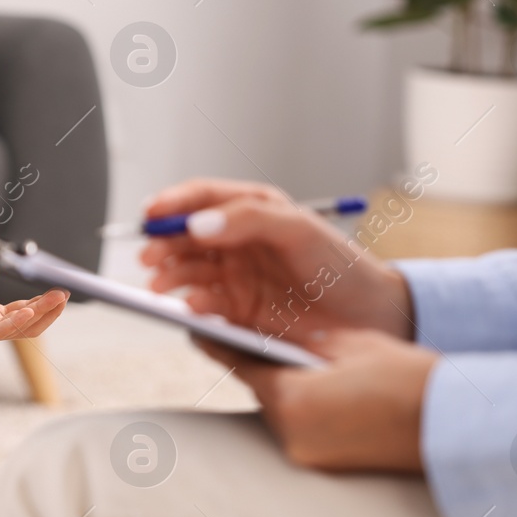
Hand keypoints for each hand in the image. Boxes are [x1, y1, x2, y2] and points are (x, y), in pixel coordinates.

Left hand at [0, 263, 67, 370]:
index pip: (23, 311)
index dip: (41, 302)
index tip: (59, 292)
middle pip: (27, 320)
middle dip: (48, 308)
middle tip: (65, 294)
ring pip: (19, 326)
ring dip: (40, 313)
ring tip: (57, 299)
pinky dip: (14, 322)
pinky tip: (28, 310)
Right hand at [139, 178, 414, 340]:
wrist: (366, 318)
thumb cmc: (339, 266)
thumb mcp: (299, 229)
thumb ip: (248, 219)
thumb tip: (198, 223)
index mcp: (250, 211)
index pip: (201, 199)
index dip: (172, 203)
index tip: (151, 213)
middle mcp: (236, 242)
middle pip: (184, 237)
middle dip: (162, 244)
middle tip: (150, 256)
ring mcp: (234, 277)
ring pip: (186, 271)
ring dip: (169, 276)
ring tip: (162, 285)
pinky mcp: (236, 312)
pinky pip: (202, 306)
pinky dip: (192, 306)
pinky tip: (195, 307)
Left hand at [194, 328, 436, 472]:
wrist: (455, 423)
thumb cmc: (407, 378)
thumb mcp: (349, 346)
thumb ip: (304, 344)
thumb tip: (278, 341)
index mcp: (292, 400)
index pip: (243, 367)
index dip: (221, 345)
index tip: (199, 329)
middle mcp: (292, 435)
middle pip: (262, 392)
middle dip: (261, 368)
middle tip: (250, 342)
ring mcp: (308, 456)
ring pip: (281, 412)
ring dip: (285, 391)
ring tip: (294, 367)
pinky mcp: (326, 467)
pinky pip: (302, 430)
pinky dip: (305, 410)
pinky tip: (318, 394)